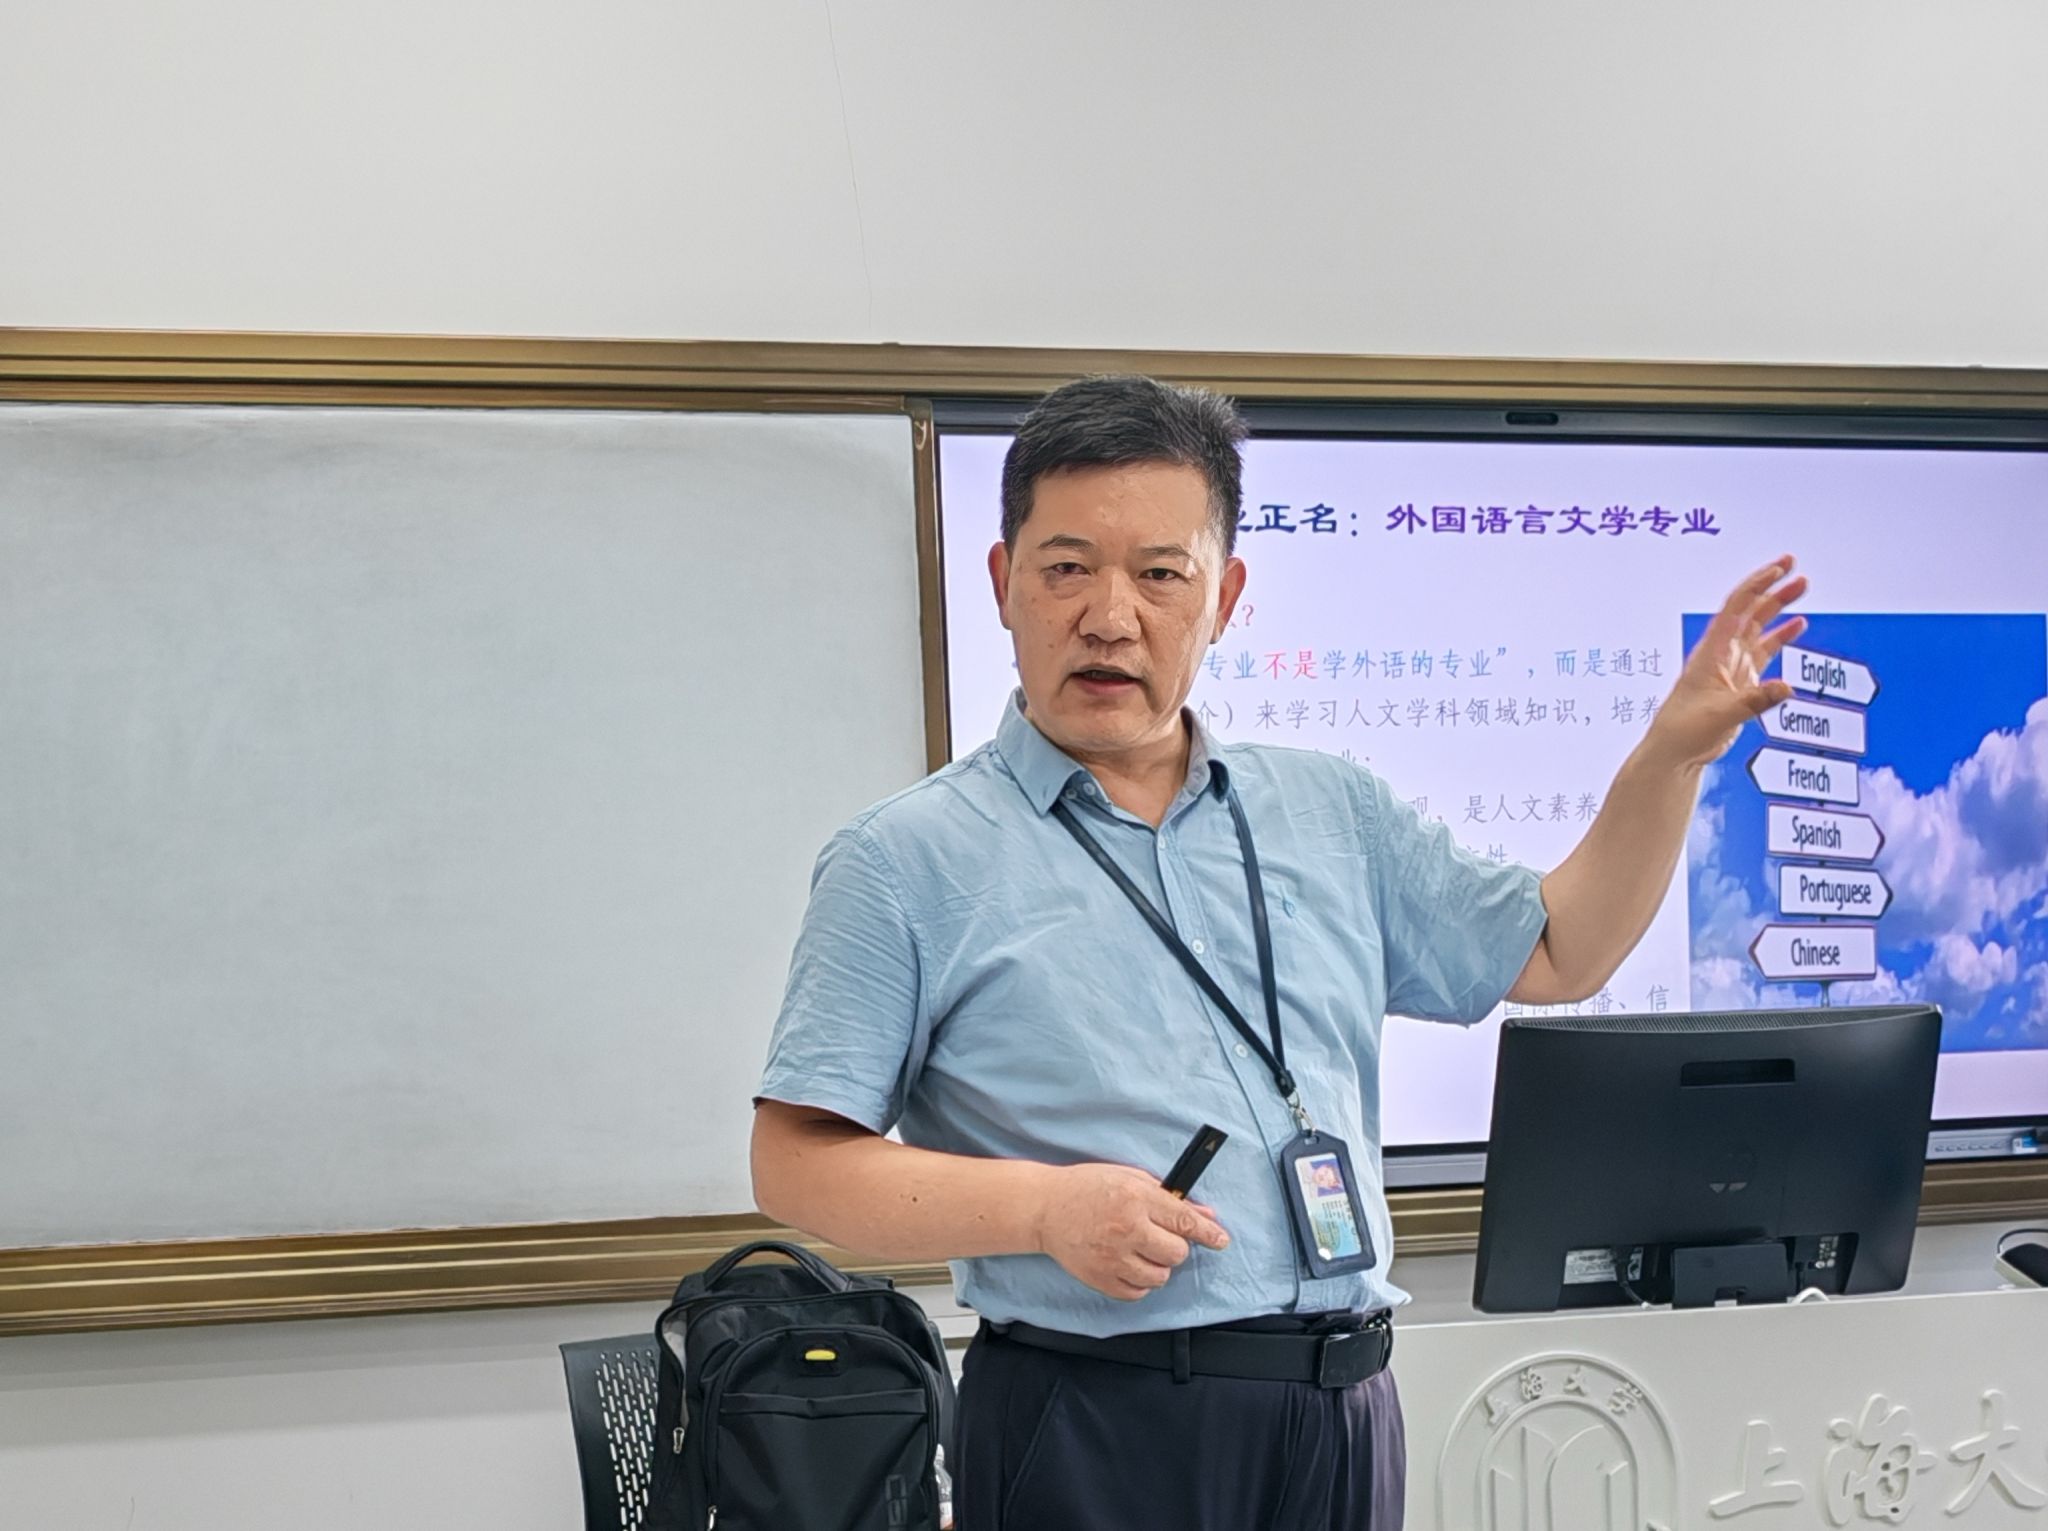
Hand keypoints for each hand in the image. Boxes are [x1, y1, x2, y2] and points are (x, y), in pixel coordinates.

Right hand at [1032, 1162, 1229, 1301]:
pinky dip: (1139, 1283)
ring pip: (1160, 1276)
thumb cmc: (1088, 1188)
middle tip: (1159, 1237)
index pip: (1184, 1220)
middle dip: (1175, 1246)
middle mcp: (1127, 1229)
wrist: (1046, 1208)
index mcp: (1136, 1198)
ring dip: (1157, 1266)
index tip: (1221, 1240)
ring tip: (1140, 1251)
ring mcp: (1113, 1257)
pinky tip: (1128, 1265)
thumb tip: (1205, 1215)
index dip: (1208, 1233)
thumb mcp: (1130, 1179)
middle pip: (1176, 1253)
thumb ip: (1168, 1198)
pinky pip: (1137, 1292)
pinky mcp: (1101, 1278)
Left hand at [1648, 556, 1808, 768]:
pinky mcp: (1741, 682)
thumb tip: (1785, 689)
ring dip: (1779, 606)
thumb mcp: (1719, 715)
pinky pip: (1764, 651)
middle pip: (1750, 611)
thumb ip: (1753, 701)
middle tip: (1793, 567)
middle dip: (1771, 587)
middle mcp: (1722, 653)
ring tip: (1800, 587)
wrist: (1675, 752)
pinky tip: (1797, 625)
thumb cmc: (1683, 731)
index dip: (1757, 584)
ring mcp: (1732, 666)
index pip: (1736, 608)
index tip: (1777, 568)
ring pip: (1758, 627)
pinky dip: (1780, 636)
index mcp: (1712, 653)